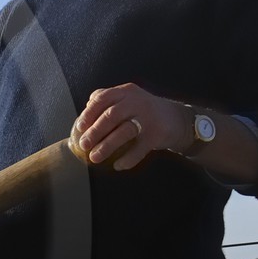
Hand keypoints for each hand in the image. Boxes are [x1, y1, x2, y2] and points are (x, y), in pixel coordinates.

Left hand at [71, 83, 186, 170]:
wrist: (178, 119)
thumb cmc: (145, 111)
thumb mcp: (128, 99)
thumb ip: (109, 102)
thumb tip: (86, 110)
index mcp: (126, 92)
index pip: (102, 98)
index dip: (88, 113)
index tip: (79, 127)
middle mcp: (137, 102)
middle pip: (111, 115)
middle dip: (94, 132)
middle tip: (83, 144)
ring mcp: (148, 118)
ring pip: (124, 132)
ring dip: (106, 147)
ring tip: (95, 157)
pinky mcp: (157, 134)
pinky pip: (139, 149)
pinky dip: (127, 159)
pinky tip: (118, 166)